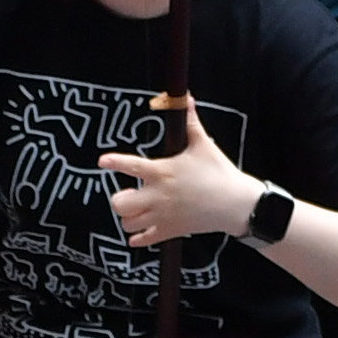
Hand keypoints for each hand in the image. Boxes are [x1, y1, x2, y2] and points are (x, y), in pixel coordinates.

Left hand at [100, 100, 259, 248]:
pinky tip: (141, 232)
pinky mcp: (170, 231)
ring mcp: (162, 216)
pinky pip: (143, 240)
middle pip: (120, 203)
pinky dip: (138, 237)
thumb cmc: (219, 172)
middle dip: (119, 199)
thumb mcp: (203, 144)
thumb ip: (190, 121)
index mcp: (163, 172)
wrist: (236, 203)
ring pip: (127, 223)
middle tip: (128, 194)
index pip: (131, 166)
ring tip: (136, 211)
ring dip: (128, 217)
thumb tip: (186, 98)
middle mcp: (158, 195)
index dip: (114, 163)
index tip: (102, 161)